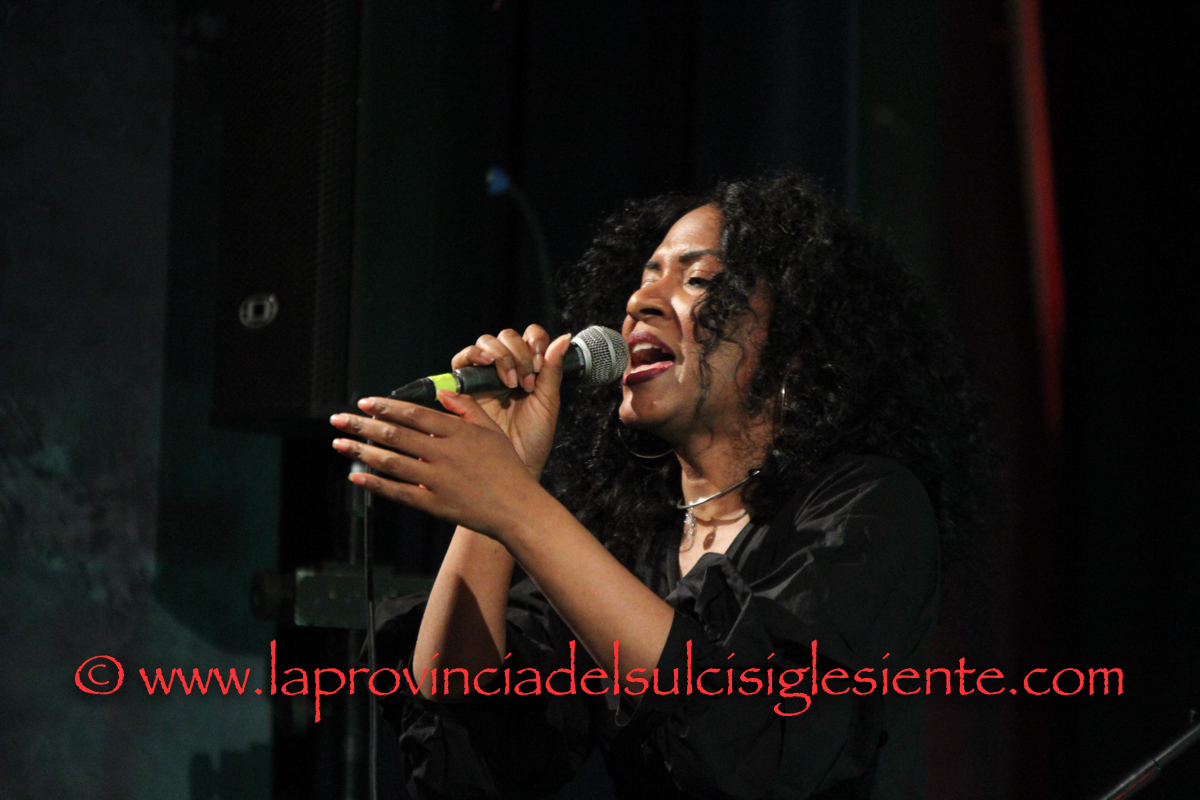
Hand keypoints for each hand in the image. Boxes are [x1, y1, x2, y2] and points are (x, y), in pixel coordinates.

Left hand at [331, 394, 544, 539]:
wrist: (517, 508)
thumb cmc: (507, 468)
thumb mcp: (491, 430)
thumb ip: (467, 408)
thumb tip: (442, 392)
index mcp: (457, 432)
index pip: (413, 413)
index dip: (386, 406)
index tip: (365, 402)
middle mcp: (443, 453)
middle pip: (395, 434)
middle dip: (362, 425)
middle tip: (338, 419)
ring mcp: (436, 480)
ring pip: (391, 461)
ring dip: (361, 451)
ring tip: (339, 443)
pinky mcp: (433, 504)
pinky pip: (398, 492)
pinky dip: (375, 484)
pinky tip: (356, 476)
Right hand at [450, 326, 570, 477]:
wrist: (515, 464)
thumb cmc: (533, 439)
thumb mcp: (548, 402)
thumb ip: (552, 369)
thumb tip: (564, 338)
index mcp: (528, 369)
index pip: (530, 337)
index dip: (535, 343)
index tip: (540, 366)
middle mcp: (505, 368)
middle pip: (507, 337)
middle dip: (519, 353)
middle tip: (527, 381)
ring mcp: (484, 376)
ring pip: (486, 343)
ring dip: (501, 355)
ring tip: (510, 381)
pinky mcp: (465, 385)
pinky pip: (462, 359)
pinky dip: (474, 355)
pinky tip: (487, 365)